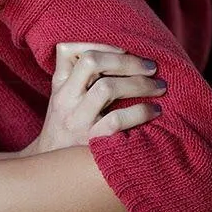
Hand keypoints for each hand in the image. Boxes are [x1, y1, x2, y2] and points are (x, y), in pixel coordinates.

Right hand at [29, 42, 165, 155]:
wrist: (52, 168)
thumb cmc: (66, 126)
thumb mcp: (62, 97)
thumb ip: (78, 75)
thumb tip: (116, 52)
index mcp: (59, 85)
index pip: (69, 50)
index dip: (100, 44)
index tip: (125, 50)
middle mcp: (65, 99)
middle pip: (91, 62)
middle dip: (126, 60)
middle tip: (151, 66)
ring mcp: (77, 121)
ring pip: (106, 87)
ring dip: (138, 83)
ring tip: (158, 86)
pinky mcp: (91, 142)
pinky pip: (117, 120)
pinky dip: (140, 112)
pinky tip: (154, 111)